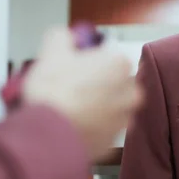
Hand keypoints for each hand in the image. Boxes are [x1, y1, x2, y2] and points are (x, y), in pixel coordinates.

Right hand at [24, 27, 141, 161]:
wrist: (48, 133)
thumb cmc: (54, 93)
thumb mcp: (51, 52)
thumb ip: (62, 37)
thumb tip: (65, 37)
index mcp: (120, 65)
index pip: (112, 58)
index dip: (93, 62)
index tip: (79, 66)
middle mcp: (130, 92)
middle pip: (117, 84)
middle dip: (101, 85)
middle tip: (77, 87)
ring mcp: (124, 119)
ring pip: (113, 108)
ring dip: (99, 107)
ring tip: (75, 107)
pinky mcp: (113, 141)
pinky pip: (104, 130)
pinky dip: (93, 128)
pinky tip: (76, 124)